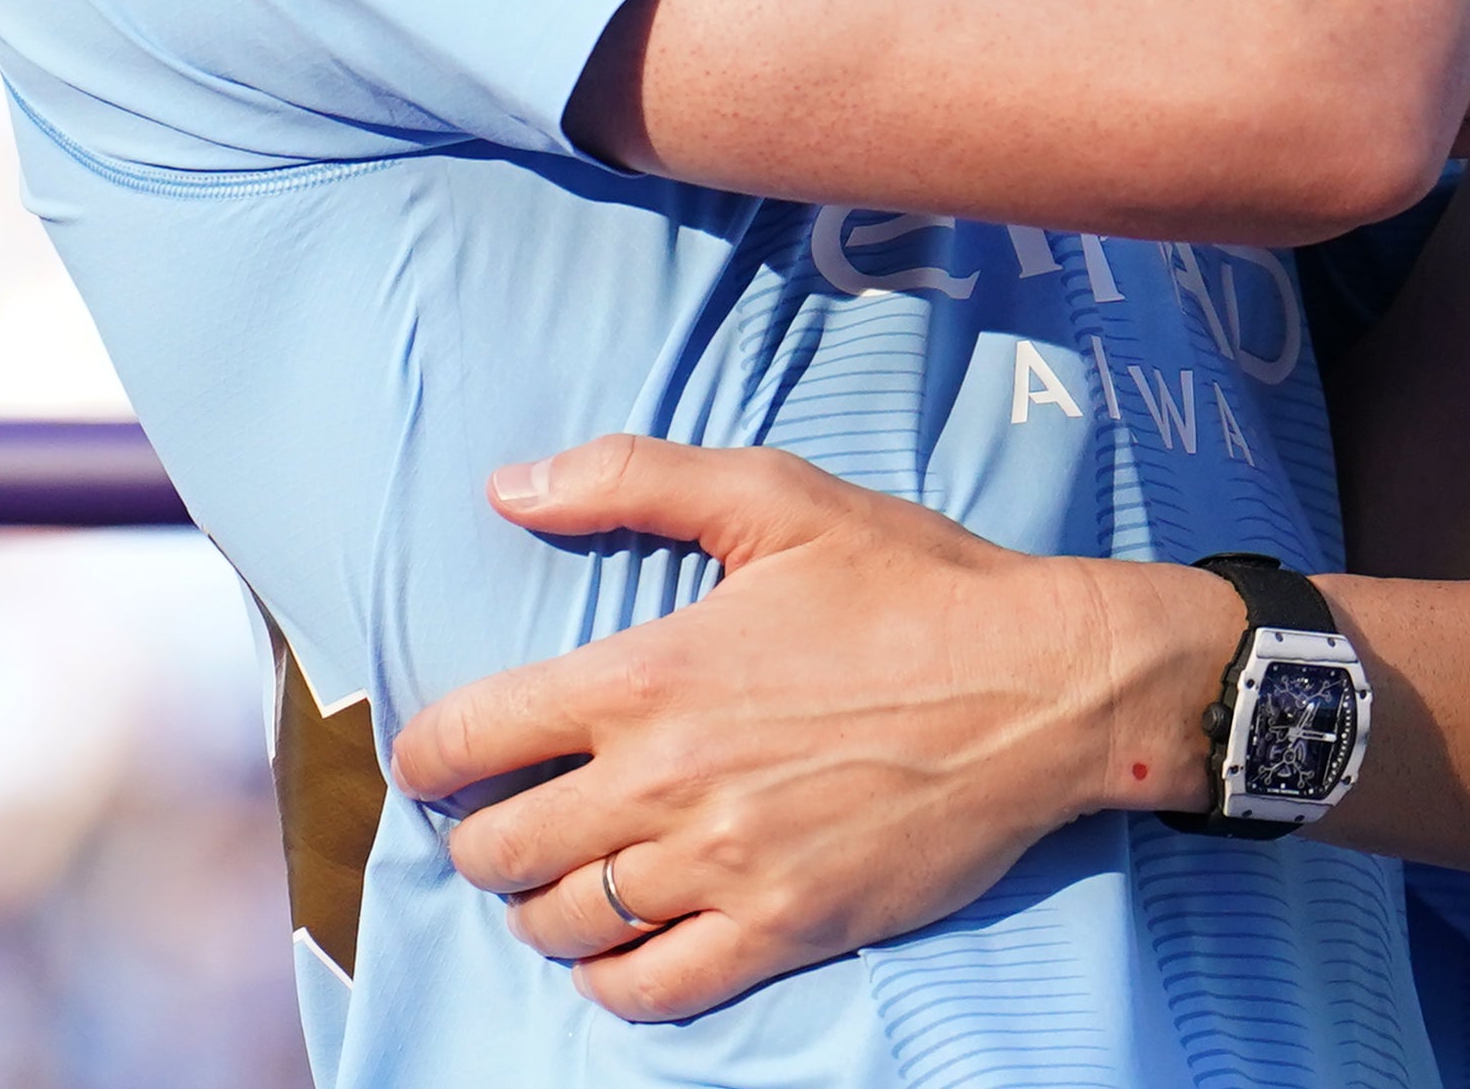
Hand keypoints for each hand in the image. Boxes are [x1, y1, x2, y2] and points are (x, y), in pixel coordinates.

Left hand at [389, 437, 1238, 1020]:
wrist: (1043, 686)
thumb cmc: (914, 586)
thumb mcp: (776, 497)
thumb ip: (631, 479)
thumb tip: (509, 487)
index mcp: (646, 676)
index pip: (467, 740)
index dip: (427, 754)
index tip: (438, 756)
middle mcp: (666, 783)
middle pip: (497, 852)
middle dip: (479, 838)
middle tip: (505, 817)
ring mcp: (723, 867)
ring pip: (563, 927)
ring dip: (540, 908)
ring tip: (562, 878)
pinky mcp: (784, 928)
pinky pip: (651, 990)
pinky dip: (613, 978)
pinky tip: (623, 944)